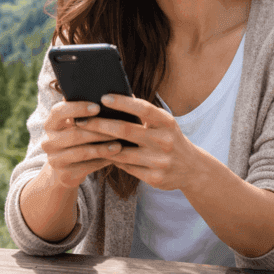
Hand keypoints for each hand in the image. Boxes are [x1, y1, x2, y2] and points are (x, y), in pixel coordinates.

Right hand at [41, 99, 121, 188]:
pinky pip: (87, 167)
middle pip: (74, 134)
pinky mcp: (64, 175)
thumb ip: (87, 112)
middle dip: (98, 130)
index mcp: (50, 123)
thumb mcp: (77, 125)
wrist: (66, 169)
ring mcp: (54, 160)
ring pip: (82, 152)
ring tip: (120, 144)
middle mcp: (48, 141)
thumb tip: (116, 95)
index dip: (78, 108)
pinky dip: (102, 160)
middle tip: (119, 126)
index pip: (59, 111)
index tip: (98, 107)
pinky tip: (115, 156)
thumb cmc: (78, 138)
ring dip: (102, 147)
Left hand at [74, 94, 196, 190]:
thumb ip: (143, 112)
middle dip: (100, 125)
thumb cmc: (169, 138)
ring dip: (101, 145)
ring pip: (121, 153)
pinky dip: (112, 160)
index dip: (122, 102)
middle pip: (126, 131)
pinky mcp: (155, 178)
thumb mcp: (164, 122)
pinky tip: (99, 153)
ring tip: (84, 137)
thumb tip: (115, 94)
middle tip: (81, 120)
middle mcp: (165, 141)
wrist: (192, 168)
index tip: (103, 97)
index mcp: (167, 122)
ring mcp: (160, 161)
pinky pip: (126, 168)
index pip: (143, 108)